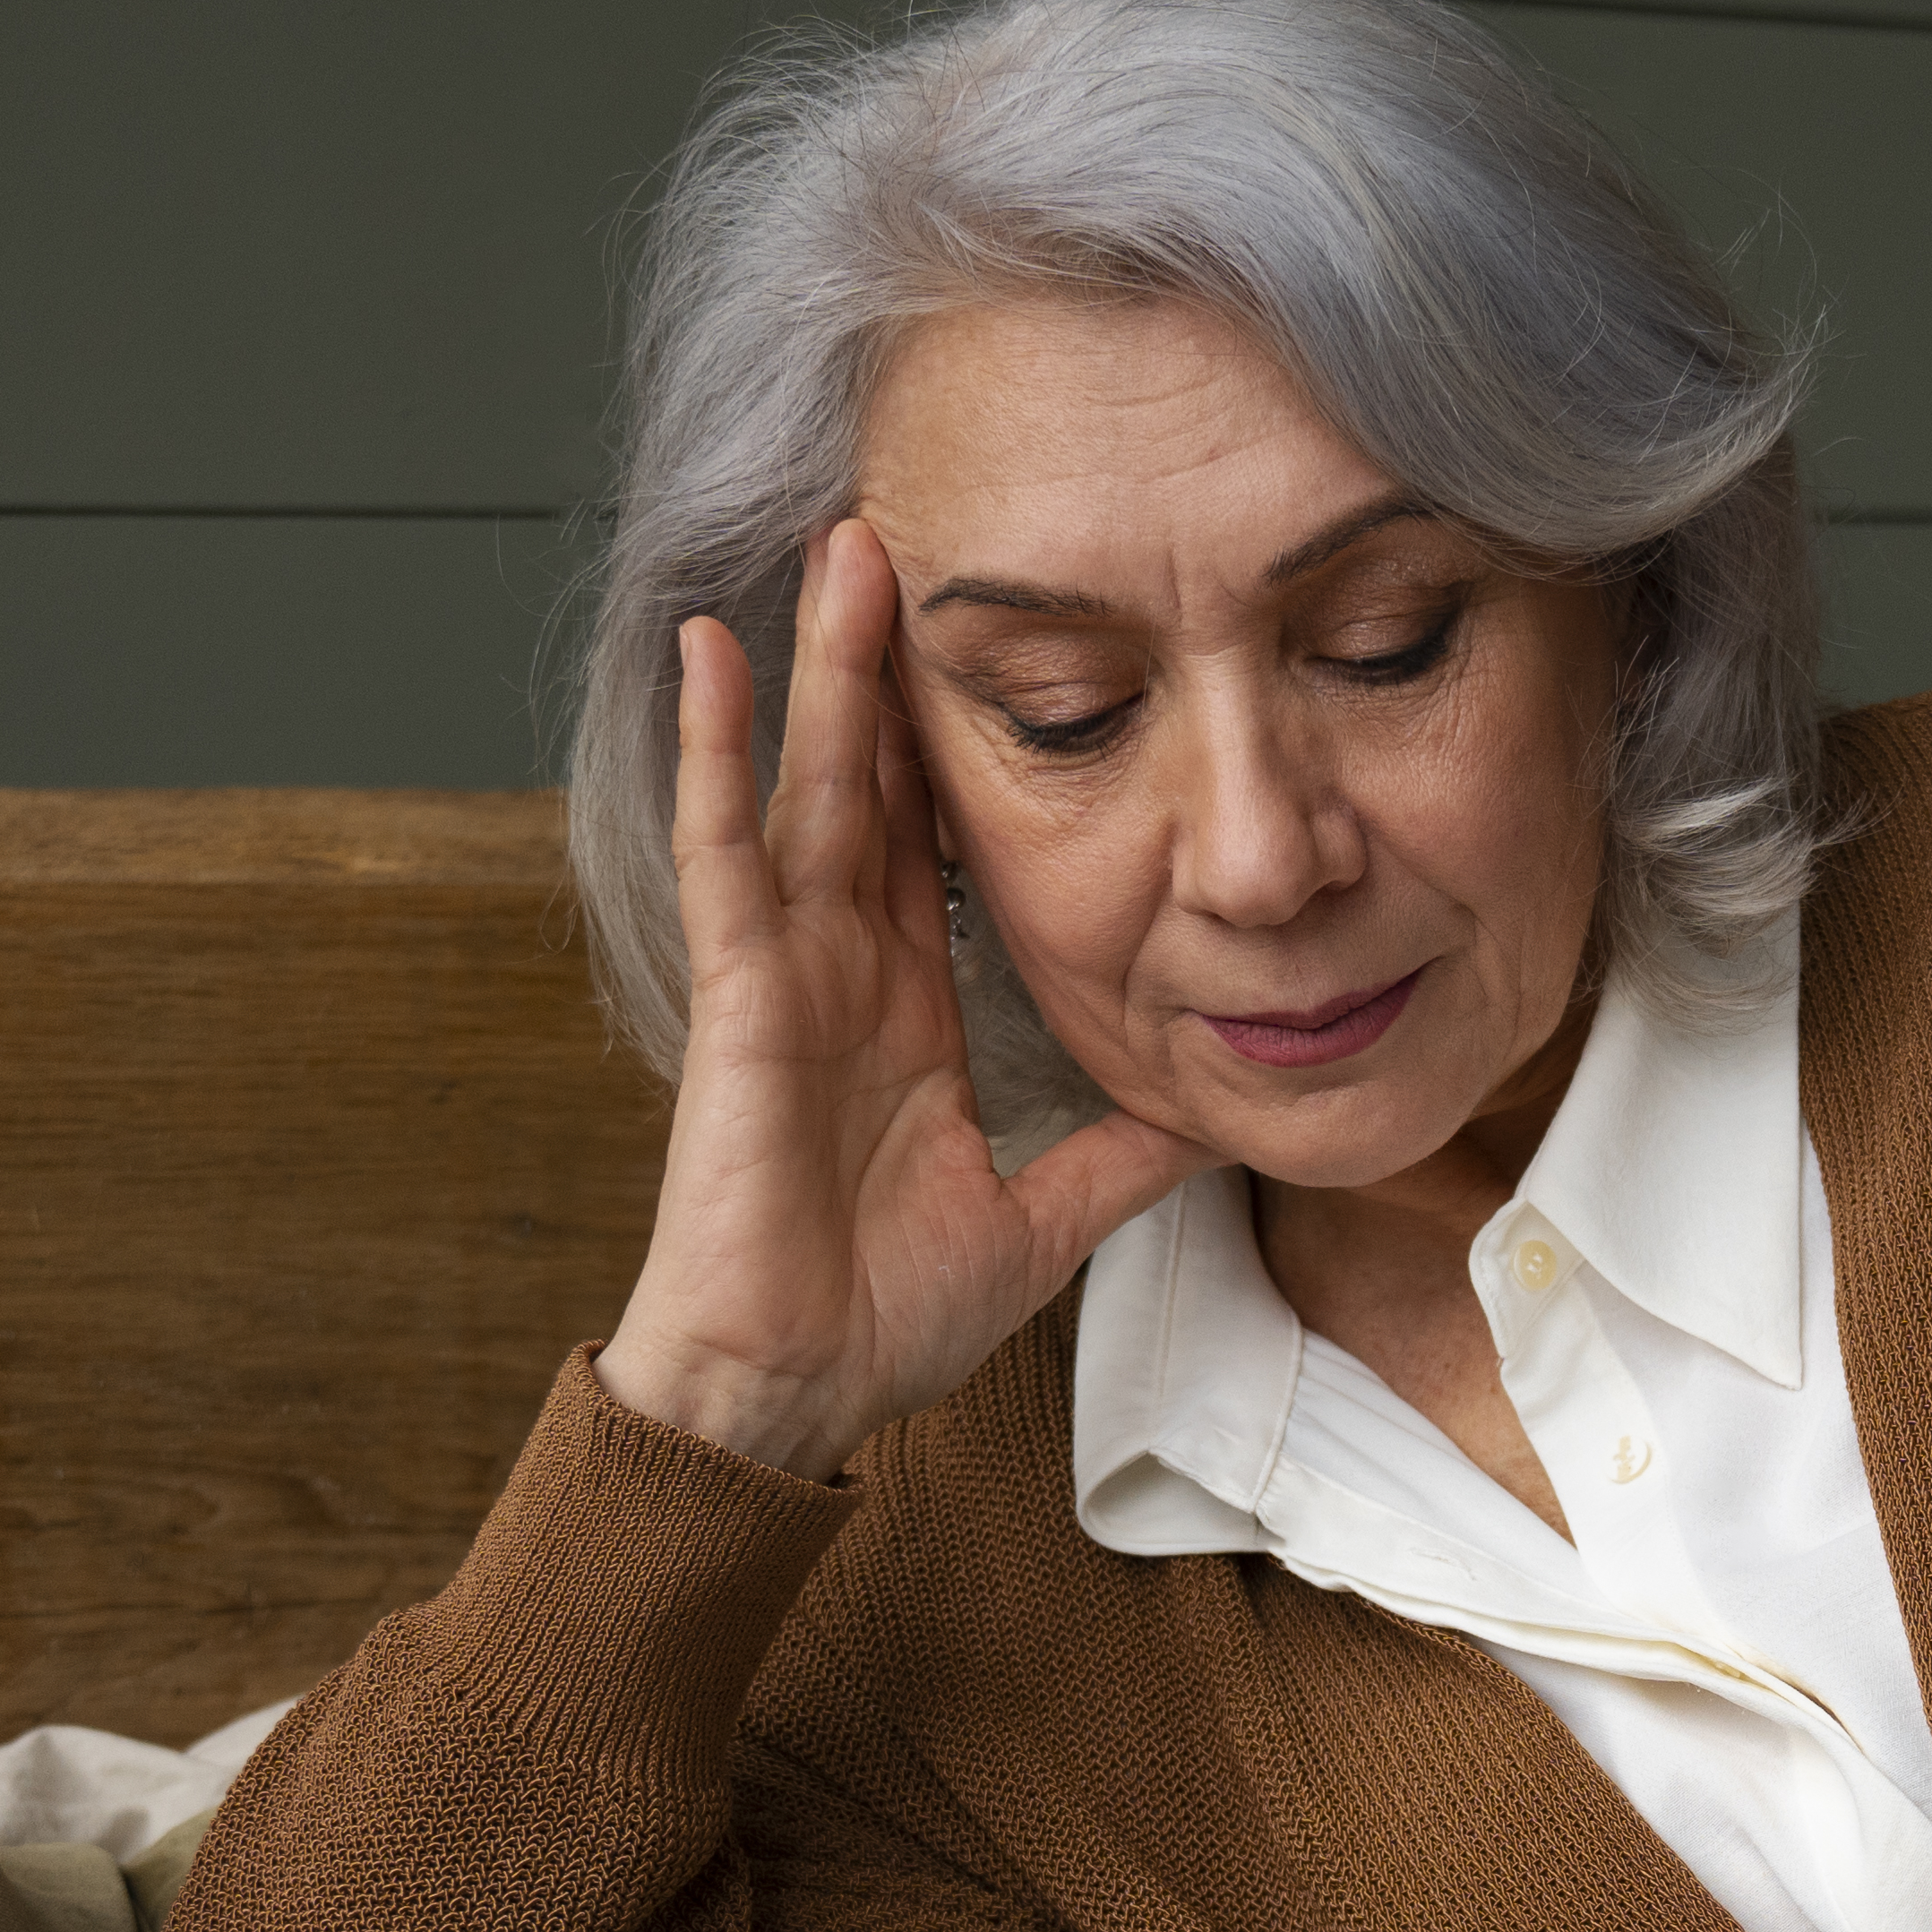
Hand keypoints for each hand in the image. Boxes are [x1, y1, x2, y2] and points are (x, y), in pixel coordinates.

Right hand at [595, 518, 1208, 1476]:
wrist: (796, 1391)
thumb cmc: (881, 1319)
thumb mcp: (1044, 1220)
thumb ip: (1119, 1161)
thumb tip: (1219, 1122)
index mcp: (907, 1011)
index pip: (941, 849)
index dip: (964, 751)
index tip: (1003, 653)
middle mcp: (843, 972)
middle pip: (874, 787)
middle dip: (891, 667)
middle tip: (913, 540)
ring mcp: (785, 974)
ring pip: (808, 788)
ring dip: (821, 669)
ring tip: (840, 550)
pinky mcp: (739, 996)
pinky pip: (725, 852)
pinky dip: (714, 751)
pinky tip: (712, 653)